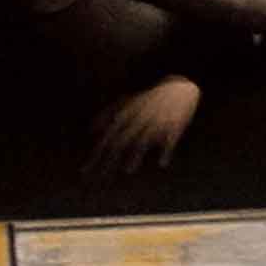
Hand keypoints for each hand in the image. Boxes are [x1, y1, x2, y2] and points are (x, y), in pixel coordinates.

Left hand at [83, 77, 200, 177]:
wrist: (181, 88)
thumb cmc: (151, 99)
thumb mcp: (130, 103)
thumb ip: (109, 114)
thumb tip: (91, 129)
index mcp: (128, 115)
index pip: (108, 137)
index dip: (97, 153)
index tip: (85, 171)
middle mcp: (140, 119)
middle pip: (122, 141)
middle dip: (110, 160)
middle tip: (100, 177)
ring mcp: (157, 123)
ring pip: (144, 140)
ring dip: (136, 155)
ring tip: (128, 170)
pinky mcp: (174, 126)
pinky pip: (169, 141)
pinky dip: (166, 151)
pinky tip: (162, 164)